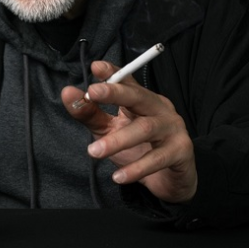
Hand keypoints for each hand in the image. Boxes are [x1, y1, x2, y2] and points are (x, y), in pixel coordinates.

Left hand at [62, 61, 196, 203]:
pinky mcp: (181, 151)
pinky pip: (158, 159)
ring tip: (93, 151)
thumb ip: (90, 113)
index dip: (112, 73)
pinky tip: (118, 177)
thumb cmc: (139, 149)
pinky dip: (136, 168)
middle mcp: (159, 108)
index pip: (126, 81)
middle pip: (137, 96)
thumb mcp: (110, 130)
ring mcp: (172, 128)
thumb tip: (67, 93)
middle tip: (91, 93)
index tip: (95, 67)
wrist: (170, 180)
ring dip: (118, 140)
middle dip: (114, 93)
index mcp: (142, 99)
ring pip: (145, 129)